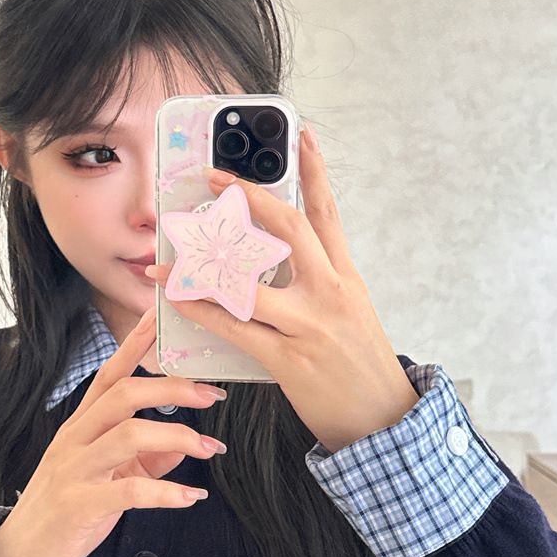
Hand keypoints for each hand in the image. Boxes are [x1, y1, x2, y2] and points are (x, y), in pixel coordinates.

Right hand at [0, 308, 227, 556]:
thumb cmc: (67, 509)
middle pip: (124, 394)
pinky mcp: (77, 505)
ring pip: (127, 435)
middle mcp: (75, 437)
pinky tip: (191, 498)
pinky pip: (127, 489)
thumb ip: (147, 457)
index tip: (162, 315)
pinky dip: (165, 492)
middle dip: (171, 388)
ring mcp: (73, 469)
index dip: (137, 343)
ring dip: (177, 437)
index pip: (111, 373)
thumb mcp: (109, 475)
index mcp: (82, 424)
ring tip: (211, 448)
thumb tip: (186, 444)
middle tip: (212, 394)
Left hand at [147, 126, 417, 452]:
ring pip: (251, 282)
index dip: (315, 171)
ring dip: (205, 267)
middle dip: (250, 197)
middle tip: (214, 177)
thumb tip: (274, 256)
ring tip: (171, 256)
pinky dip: (206, 312)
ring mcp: (309, 325)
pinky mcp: (289, 359)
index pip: (329, 213)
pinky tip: (182, 300)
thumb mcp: (351, 309)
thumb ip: (318, 278)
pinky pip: (237, 328)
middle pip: (290, 229)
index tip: (302, 136)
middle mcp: (330, 292)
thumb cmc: (361, 361)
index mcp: (346, 277)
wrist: (385, 419)